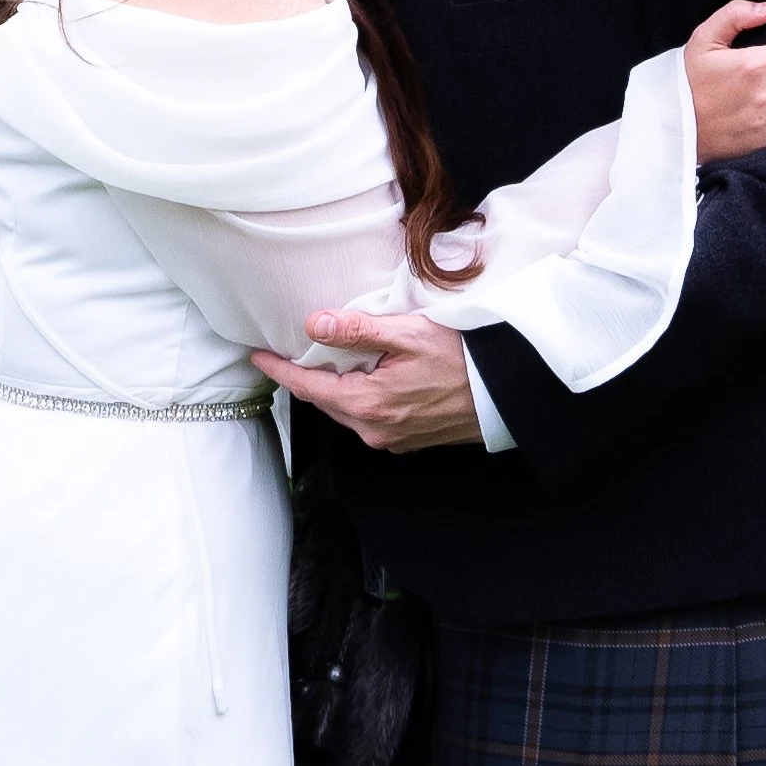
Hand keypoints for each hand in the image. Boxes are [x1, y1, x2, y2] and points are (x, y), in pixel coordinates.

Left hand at [251, 309, 483, 451]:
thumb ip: (358, 330)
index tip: (258, 356)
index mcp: (368, 404)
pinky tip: (364, 378)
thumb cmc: (464, 357)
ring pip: (346, 411)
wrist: (507, 391)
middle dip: (304, 378)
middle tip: (288, 352)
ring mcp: (392, 439)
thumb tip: (313, 324)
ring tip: (324, 361)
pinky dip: (356, 398)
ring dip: (332, 388)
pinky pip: (368, 419)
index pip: (308, 387)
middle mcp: (375, 430)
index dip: (280, 370)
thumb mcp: (409, 333)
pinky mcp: (408, 440)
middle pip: (325, 402)